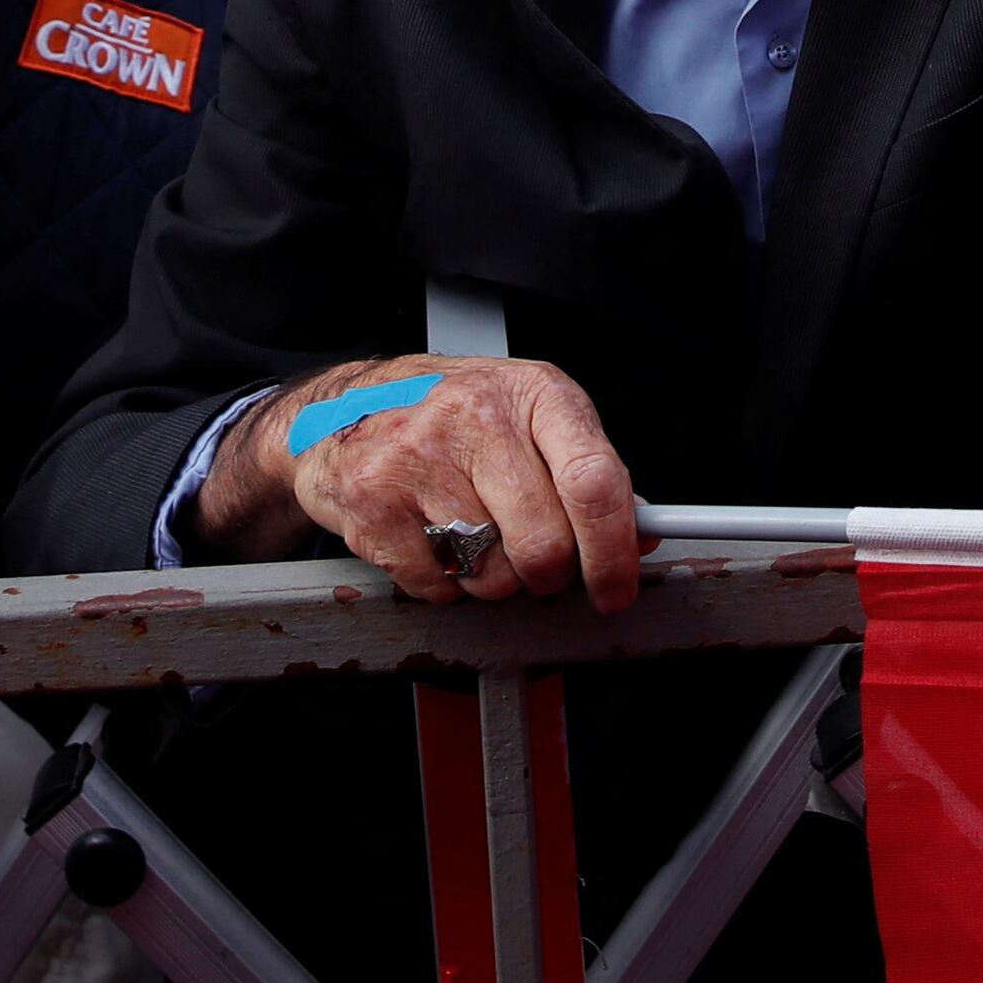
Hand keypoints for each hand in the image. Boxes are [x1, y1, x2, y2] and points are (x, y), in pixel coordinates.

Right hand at [196, 355, 643, 611]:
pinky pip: (437, 588)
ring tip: (469, 531)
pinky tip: (429, 536)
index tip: (617, 589)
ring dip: (491, 577)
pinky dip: (441, 582)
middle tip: (530, 555)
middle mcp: (476, 416)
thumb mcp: (529, 417)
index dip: (613, 550)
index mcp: (533, 393)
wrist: (345, 409)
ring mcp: (418, 457)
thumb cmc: (451, 416)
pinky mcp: (373, 501)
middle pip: (544, 545)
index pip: (593, 481)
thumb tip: (636, 536)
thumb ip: (583, 470)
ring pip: (491, 575)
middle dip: (546, 572)